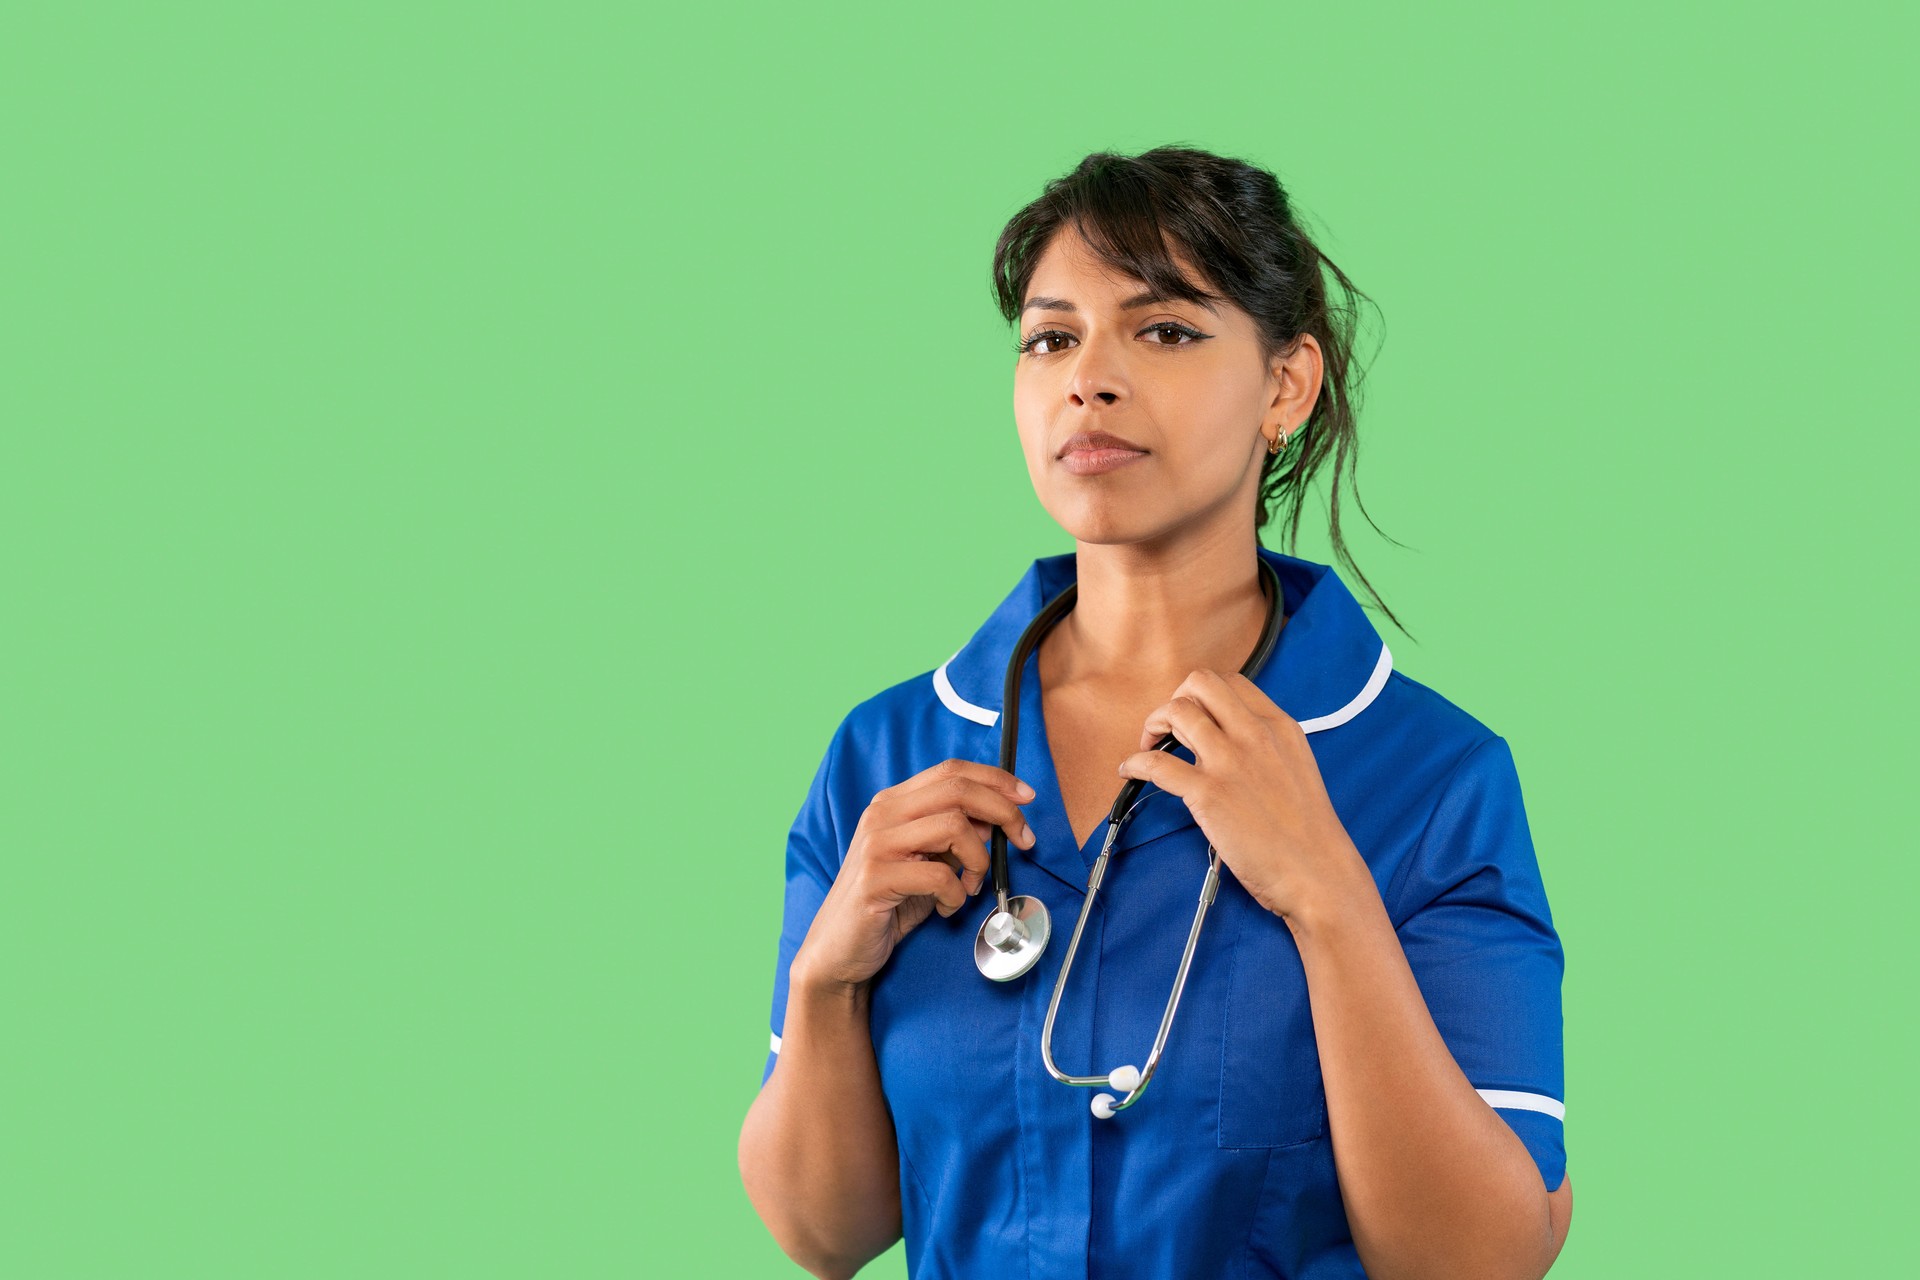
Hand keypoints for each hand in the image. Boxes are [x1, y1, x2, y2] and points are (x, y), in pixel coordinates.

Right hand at [792, 759, 1037, 994]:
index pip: (951, 771)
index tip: (1026, 797)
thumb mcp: (927, 861)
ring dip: (978, 861)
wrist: (840, 949)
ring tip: (970, 886)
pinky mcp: (874, 878)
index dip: (995, 779)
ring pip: (953, 827)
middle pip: (957, 789)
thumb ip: (955, 837)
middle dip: (1003, 811)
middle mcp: (881, 815)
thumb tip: (997, 821)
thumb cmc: (889, 903)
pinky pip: (939, 875)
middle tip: (1023, 840)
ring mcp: (875, 844)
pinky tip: (946, 907)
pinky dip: (956, 895)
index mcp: (894, 803)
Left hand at [1116, 669, 1367, 926]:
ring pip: (1177, 711)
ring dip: (1153, 725)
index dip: (1201, 695)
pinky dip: (1135, 763)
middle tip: (1167, 730)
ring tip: (1149, 748)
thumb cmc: (1307, 832)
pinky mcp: (1209, 793)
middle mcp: (1255, 734)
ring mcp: (1231, 761)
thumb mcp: (1295, 766)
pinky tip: (1131, 772)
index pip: (1230, 682)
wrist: (1317, 873)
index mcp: (1279, 726)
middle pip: (1199, 683)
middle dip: (1174, 699)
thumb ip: (1264, 746)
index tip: (1193, 719)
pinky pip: (1157, 764)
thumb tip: (1224, 740)